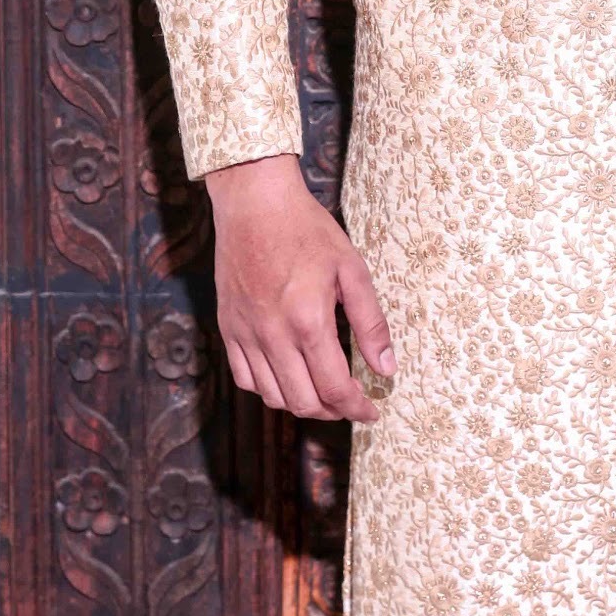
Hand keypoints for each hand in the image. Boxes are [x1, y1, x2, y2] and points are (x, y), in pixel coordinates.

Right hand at [206, 152, 394, 422]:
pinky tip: (288, 378)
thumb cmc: (307, 230)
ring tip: (323, 394)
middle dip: (333, 412)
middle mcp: (273, 335)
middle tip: (351, 404)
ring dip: (301, 404)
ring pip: (272, 397)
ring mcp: (246, 334)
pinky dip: (269, 390)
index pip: (334, 387)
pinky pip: (245, 379)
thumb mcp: (351, 268)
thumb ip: (370, 322)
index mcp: (308, 321)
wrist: (254, 204)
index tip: (371, 411)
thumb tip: (387, 368)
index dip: (357, 408)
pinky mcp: (228, 328)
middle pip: (302, 402)